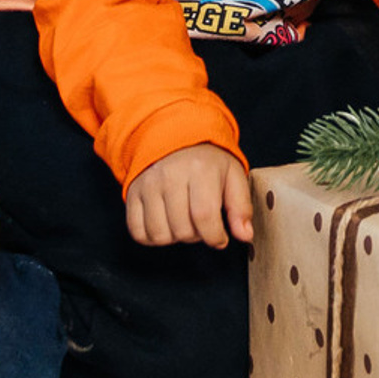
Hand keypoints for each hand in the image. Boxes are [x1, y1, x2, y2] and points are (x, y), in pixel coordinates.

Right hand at [125, 144, 254, 247]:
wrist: (175, 138)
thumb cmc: (207, 162)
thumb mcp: (232, 175)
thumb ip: (241, 207)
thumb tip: (245, 235)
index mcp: (201, 169)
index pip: (204, 216)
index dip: (214, 236)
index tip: (220, 239)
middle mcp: (171, 175)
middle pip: (182, 230)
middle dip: (196, 236)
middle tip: (201, 222)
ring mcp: (148, 184)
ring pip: (160, 235)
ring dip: (174, 237)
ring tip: (183, 221)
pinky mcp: (132, 193)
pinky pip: (138, 233)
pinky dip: (152, 237)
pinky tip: (165, 223)